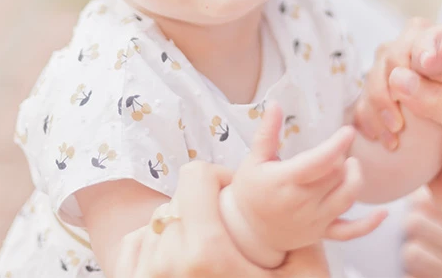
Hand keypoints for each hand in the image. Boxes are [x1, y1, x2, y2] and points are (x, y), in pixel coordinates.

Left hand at [121, 161, 330, 277]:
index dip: (220, 177)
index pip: (195, 177)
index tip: (234, 196)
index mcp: (205, 254)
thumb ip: (307, 242)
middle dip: (204, 207)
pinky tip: (176, 260)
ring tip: (204, 250)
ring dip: (179, 228)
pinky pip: (133, 245)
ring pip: (155, 223)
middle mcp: (165, 264)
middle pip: (177, 201)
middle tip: (226, 229)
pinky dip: (152, 245)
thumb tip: (308, 209)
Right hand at [223, 103, 386, 264]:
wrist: (248, 230)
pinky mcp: (322, 233)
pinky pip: (351, 233)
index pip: (318, 163)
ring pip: (347, 199)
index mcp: (285, 181)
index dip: (336, 146)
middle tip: (339, 148)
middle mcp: (302, 203)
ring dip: (355, 179)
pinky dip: (369, 224)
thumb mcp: (254, 159)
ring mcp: (314, 220)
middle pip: (336, 177)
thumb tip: (274, 104)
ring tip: (350, 165)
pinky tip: (383, 213)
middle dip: (342, 159)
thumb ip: (267, 133)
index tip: (348, 131)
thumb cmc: (250, 190)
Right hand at [353, 18, 423, 149]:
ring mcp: (415, 96)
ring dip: (376, 102)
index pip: (434, 36)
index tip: (414, 71)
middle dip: (387, 78)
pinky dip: (367, 119)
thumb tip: (398, 78)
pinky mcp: (399, 118)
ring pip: (378, 75)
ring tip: (393, 135)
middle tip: (397, 116)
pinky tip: (382, 142)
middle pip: (396, 51)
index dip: (418, 44)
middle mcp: (437, 76)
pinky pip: (369, 104)